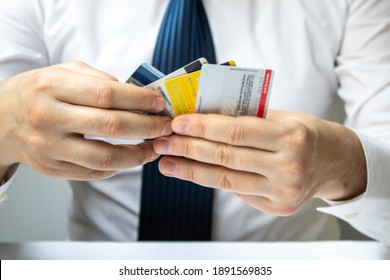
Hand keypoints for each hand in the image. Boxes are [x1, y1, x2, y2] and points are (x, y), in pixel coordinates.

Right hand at [0, 61, 171, 179]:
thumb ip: (98, 79)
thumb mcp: (63, 72)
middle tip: (166, 126)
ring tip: (154, 147)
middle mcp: (48, 118)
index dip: (139, 100)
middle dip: (147, 127)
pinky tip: (131, 157)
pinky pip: (94, 173)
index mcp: (52, 87)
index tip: (159, 103)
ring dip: (138, 155)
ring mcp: (49, 148)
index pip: (106, 95)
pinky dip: (119, 167)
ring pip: (105, 158)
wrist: (0, 120)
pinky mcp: (52, 169)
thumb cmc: (38, 92)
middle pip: (110, 127)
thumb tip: (137, 95)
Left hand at [153, 111, 366, 215]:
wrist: (335, 162)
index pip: (235, 132)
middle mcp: (288, 167)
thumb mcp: (281, 117)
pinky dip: (211, 180)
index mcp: (291, 136)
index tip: (176, 123)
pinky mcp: (277, 207)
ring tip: (166, 162)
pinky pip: (237, 191)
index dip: (202, 128)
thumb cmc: (304, 132)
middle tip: (162, 142)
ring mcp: (283, 192)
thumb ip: (246, 119)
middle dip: (187, 149)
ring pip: (225, 180)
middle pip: (225, 157)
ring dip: (190, 170)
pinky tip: (192, 172)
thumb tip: (201, 117)